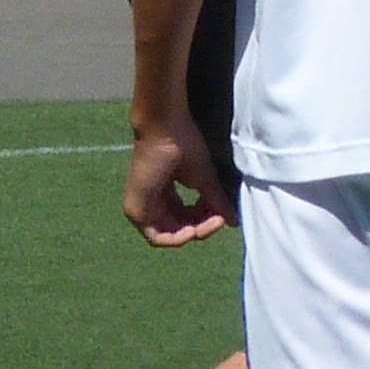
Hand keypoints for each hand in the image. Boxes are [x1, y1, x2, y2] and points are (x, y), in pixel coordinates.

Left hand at [123, 115, 231, 247]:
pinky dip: (177, 238)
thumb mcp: (205, 180)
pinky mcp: (135, 211)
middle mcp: (151, 202)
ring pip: (170, 235)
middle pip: (180, 228)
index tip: (223, 216)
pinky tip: (193, 230)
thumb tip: (234, 222)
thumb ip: (216, 202)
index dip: (206, 219)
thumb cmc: (183, 145)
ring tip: (210, 222)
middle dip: (202, 227)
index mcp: (164, 192)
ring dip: (193, 232)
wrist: (165, 130)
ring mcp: (141, 208)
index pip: (186, 217)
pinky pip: (156, 238)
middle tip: (219, 220)